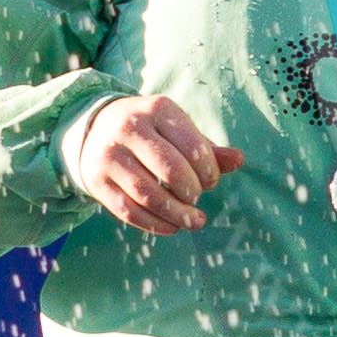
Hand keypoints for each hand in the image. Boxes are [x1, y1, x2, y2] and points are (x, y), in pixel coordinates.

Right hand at [76, 95, 243, 235]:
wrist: (96, 128)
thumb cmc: (152, 131)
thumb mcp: (178, 130)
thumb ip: (208, 148)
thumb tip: (240, 160)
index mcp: (157, 109)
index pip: (192, 146)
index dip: (208, 170)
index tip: (211, 181)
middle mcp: (129, 128)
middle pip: (170, 170)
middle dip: (192, 192)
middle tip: (198, 199)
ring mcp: (109, 155)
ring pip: (148, 194)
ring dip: (177, 214)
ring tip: (194, 221)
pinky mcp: (96, 181)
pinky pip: (128, 210)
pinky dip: (154, 224)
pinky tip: (172, 227)